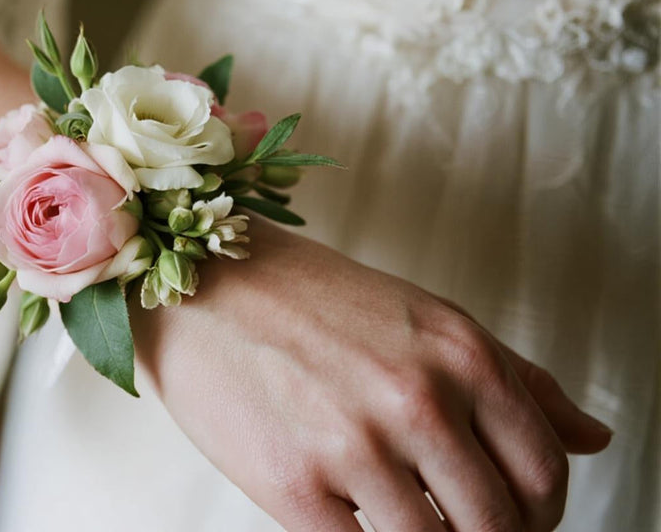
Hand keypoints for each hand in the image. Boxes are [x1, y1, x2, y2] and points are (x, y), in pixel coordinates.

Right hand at [132, 220, 610, 531]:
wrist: (202, 288)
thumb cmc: (310, 298)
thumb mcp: (427, 318)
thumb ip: (517, 378)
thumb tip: (592, 437)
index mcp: (462, 355)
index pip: (543, 472)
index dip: (538, 513)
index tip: (513, 518)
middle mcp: (418, 400)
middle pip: (498, 525)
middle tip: (459, 529)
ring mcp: (356, 446)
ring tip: (402, 520)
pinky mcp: (295, 487)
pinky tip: (355, 521)